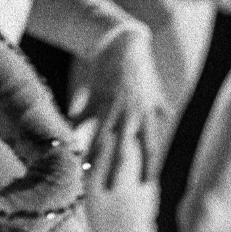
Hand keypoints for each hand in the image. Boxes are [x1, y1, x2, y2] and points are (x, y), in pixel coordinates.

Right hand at [68, 25, 168, 191]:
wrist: (123, 41)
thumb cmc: (140, 68)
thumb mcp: (155, 89)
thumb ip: (160, 107)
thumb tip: (166, 118)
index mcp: (148, 114)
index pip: (152, 146)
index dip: (150, 166)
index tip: (146, 183)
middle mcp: (130, 113)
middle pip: (124, 148)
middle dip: (115, 170)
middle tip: (109, 190)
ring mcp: (111, 105)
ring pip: (100, 135)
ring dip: (92, 154)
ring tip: (84, 171)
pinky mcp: (94, 95)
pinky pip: (82, 116)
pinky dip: (74, 128)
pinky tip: (64, 141)